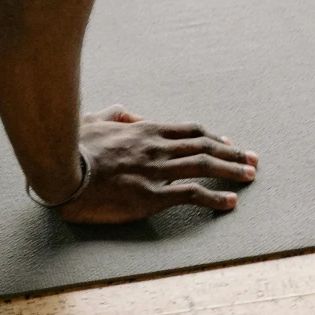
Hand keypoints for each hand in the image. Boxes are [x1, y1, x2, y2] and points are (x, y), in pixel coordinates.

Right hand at [54, 105, 255, 223]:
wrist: (62, 171)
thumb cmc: (72, 147)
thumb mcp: (93, 119)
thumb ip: (116, 113)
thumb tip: (133, 112)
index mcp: (144, 130)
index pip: (189, 131)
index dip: (213, 138)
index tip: (228, 143)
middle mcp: (157, 147)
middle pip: (205, 147)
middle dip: (232, 153)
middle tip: (253, 159)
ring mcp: (156, 171)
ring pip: (204, 166)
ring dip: (232, 170)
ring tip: (251, 175)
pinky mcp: (152, 195)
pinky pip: (192, 194)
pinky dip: (215, 198)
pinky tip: (231, 202)